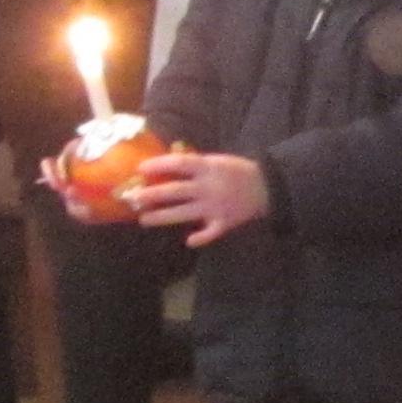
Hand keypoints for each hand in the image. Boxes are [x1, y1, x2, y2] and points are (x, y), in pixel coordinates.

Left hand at [123, 149, 267, 243]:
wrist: (267, 186)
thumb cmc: (237, 171)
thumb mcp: (217, 161)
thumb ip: (195, 164)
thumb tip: (166, 165)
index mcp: (207, 168)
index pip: (179, 163)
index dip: (159, 165)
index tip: (140, 169)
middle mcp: (208, 187)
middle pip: (175, 191)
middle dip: (152, 195)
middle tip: (134, 199)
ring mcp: (215, 206)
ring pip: (184, 213)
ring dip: (163, 217)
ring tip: (144, 220)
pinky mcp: (225, 222)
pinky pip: (210, 233)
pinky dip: (200, 238)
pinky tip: (189, 241)